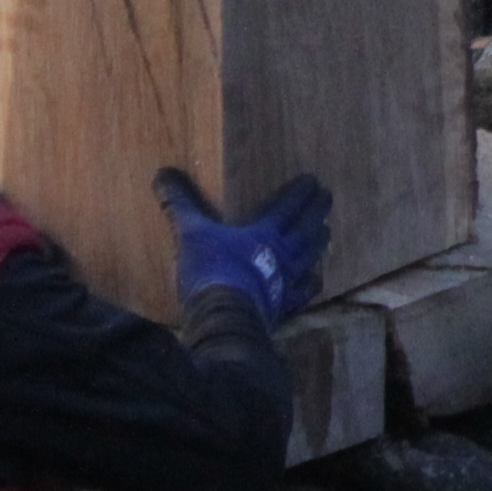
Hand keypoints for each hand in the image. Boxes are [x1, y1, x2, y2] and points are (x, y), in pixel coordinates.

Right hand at [156, 169, 331, 324]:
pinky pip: (302, 293)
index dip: (300, 193)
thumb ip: (180, 204)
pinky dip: (310, 285)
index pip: (288, 207)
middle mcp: (282, 255)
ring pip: (309, 258)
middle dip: (317, 211)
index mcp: (263, 234)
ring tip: (327, 233)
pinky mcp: (281, 307)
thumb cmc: (211, 270)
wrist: (223, 317)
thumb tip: (164, 173)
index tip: (313, 180)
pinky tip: (315, 281)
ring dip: (319, 244)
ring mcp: (285, 282)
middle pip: (305, 229)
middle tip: (328, 198)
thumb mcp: (191, 232)